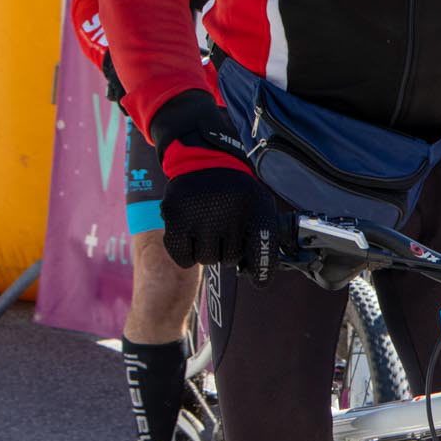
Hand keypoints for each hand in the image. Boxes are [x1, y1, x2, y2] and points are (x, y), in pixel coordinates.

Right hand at [150, 90, 278, 282]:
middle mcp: (229, 211)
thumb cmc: (233, 191)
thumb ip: (264, 236)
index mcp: (255, 207)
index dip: (263, 270)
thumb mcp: (258, 203)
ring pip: (207, 259)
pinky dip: (187, 254)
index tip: (260, 282)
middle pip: (230, 259)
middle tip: (223, 229)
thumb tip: (260, 277)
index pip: (262, 248)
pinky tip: (191, 236)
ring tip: (208, 227)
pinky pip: (183, 257)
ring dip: (207, 250)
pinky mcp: (176, 217)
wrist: (202, 159)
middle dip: (228, 250)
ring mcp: (201, 214)